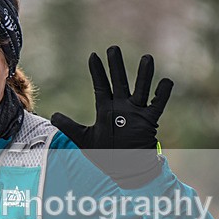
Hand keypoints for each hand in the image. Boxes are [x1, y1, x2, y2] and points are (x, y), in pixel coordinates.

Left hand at [51, 45, 172, 187]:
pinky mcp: (148, 121)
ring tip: (147, 58)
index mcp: (106, 109)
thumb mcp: (84, 140)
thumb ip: (69, 126)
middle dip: (116, 66)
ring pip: (141, 88)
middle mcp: (122, 107)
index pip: (101, 86)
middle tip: (113, 49)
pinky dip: (163, 94)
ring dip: (144, 74)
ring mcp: (136, 112)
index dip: (97, 72)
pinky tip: (166, 81)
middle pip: (119, 81)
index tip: (93, 55)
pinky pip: (158, 104)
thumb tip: (52, 115)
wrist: (125, 170)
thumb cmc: (106, 154)